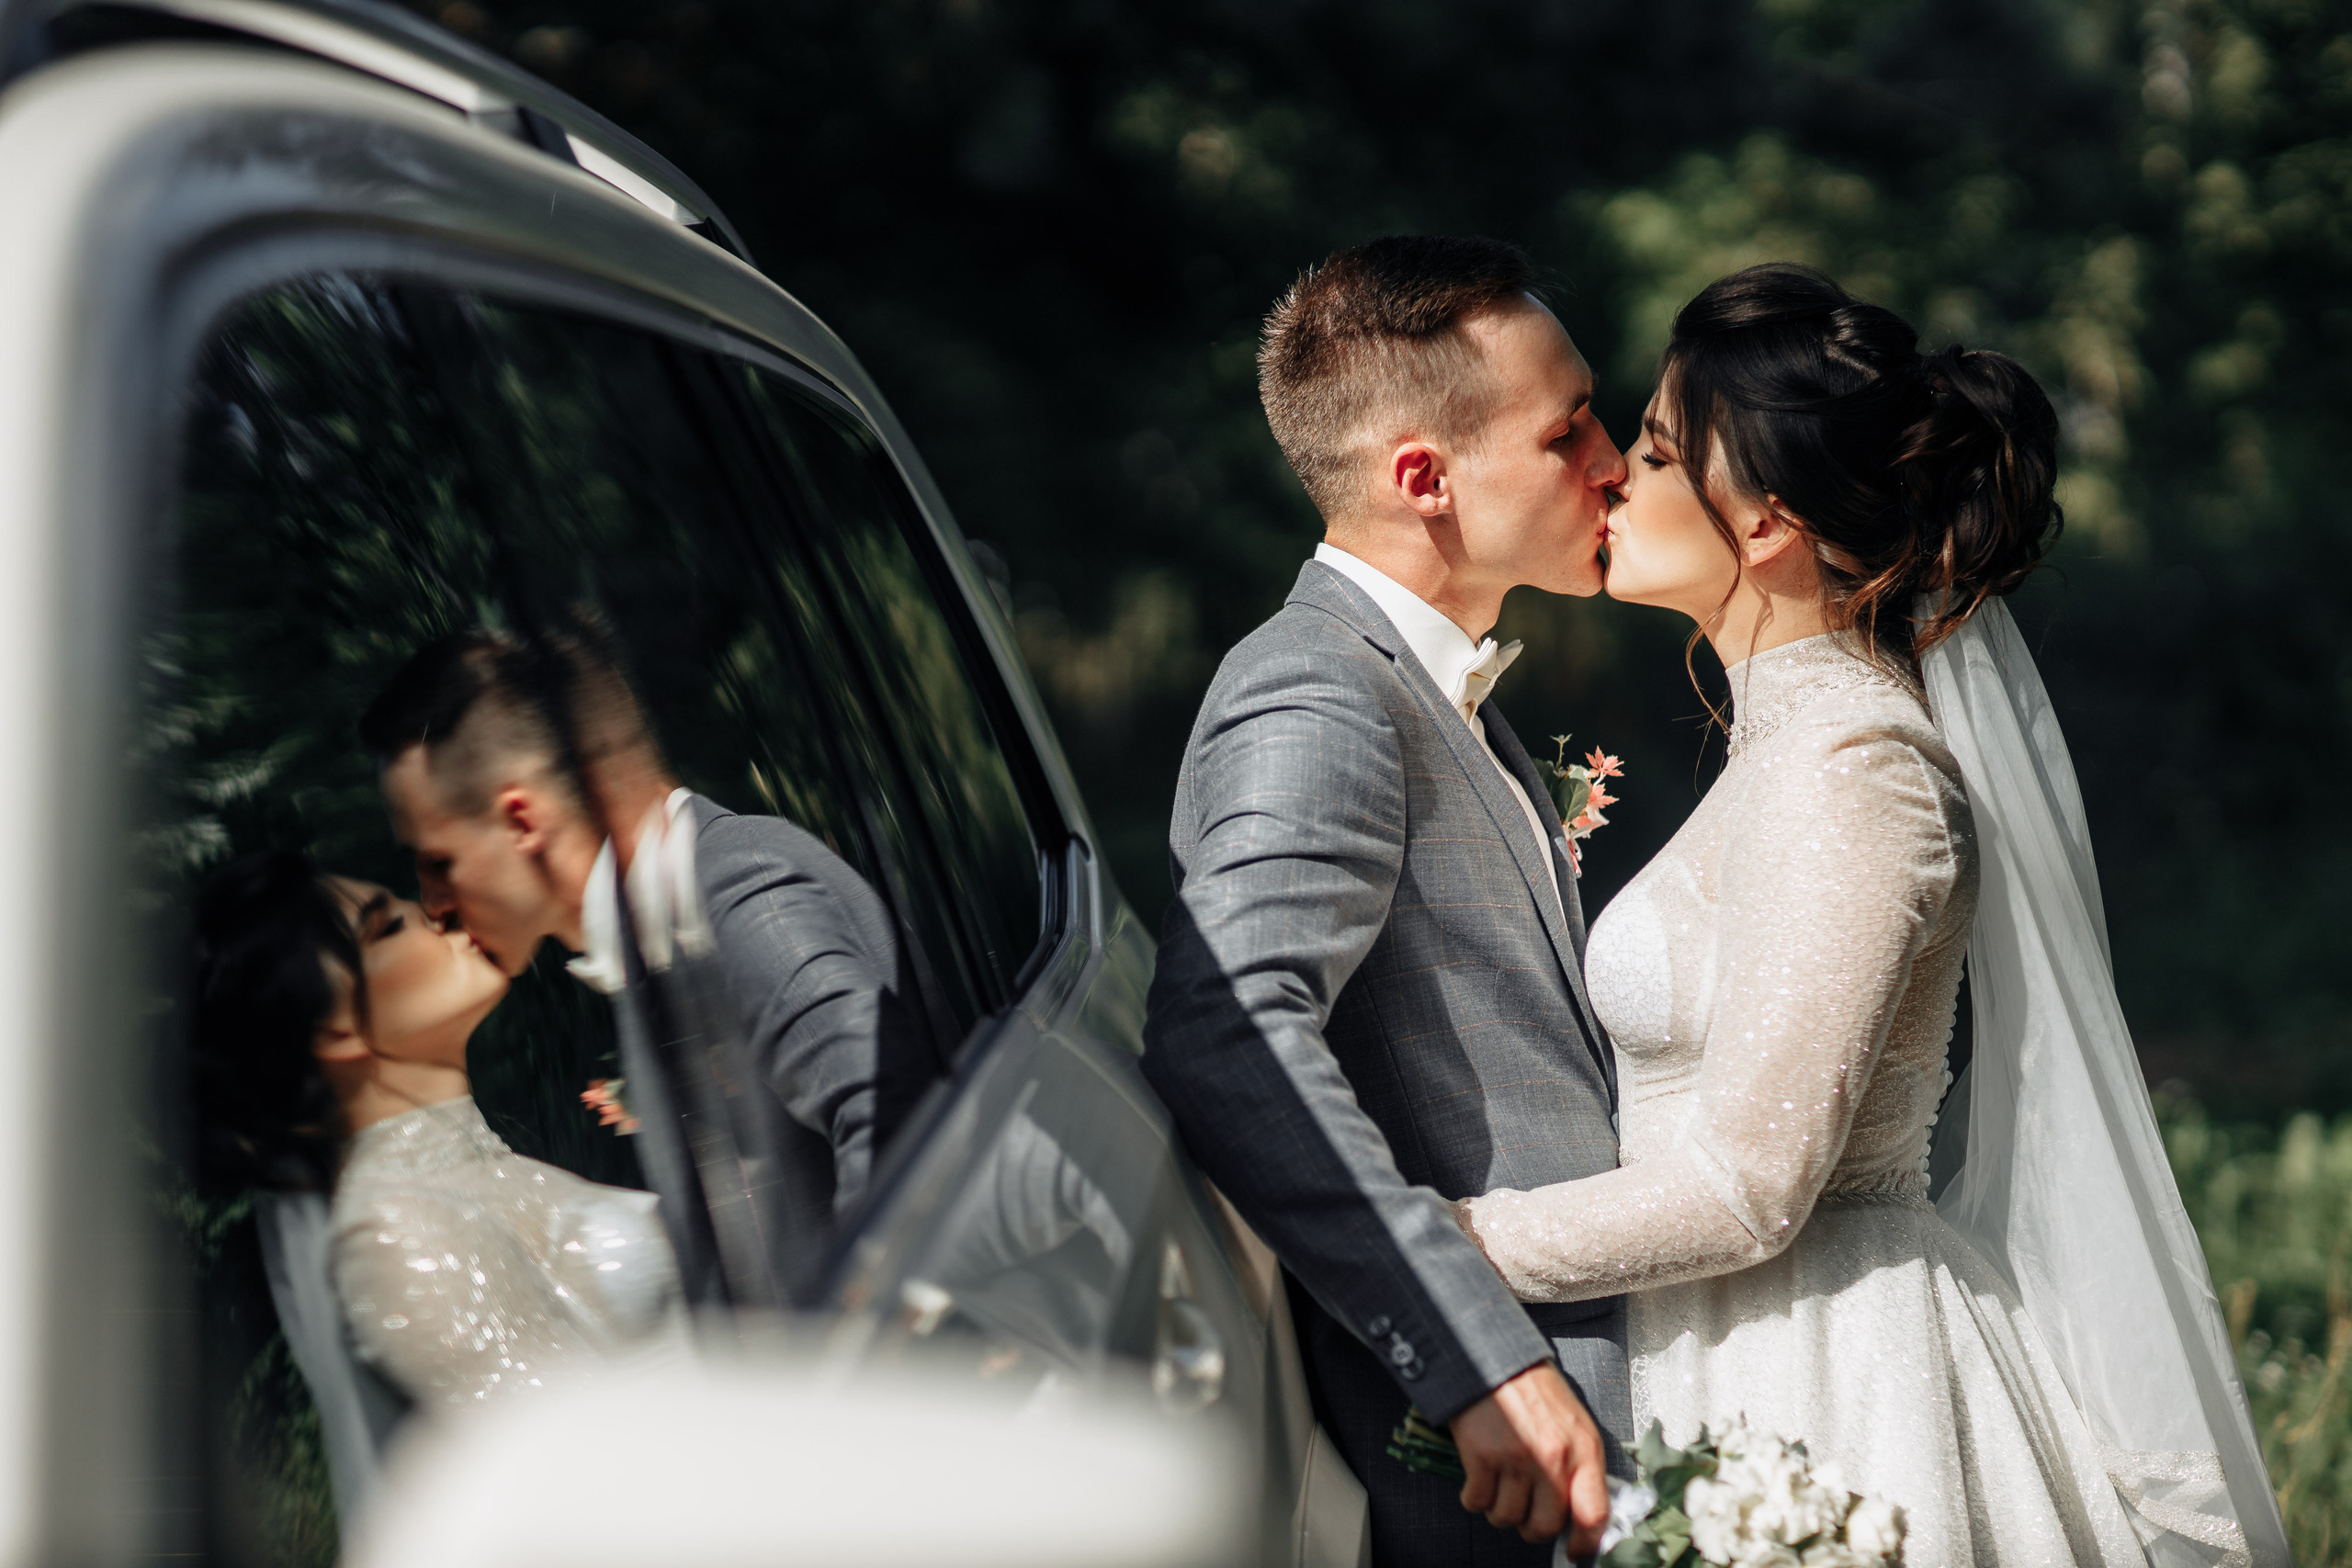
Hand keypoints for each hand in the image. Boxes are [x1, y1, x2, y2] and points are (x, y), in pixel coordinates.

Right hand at [1449, 1362, 1609, 1552]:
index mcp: (1583, 1449)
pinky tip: (1478, 1480)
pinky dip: (1474, 1499)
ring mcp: (1515, 1458)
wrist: (1494, 1359)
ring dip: (1500, 1511)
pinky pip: (1477, 1502)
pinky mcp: (1481, 1456)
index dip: (1585, 1543)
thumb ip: (1582, 1467)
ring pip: (1507, 1518)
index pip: (1593, 1514)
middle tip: (1526, 1514)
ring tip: (1500, 1488)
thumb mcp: (1575, 1424)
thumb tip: (1583, 1515)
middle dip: (1533, 1529)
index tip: (1575, 1551)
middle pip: (1545, 1526)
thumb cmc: (1536, 1392)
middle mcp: (1552, 1458)